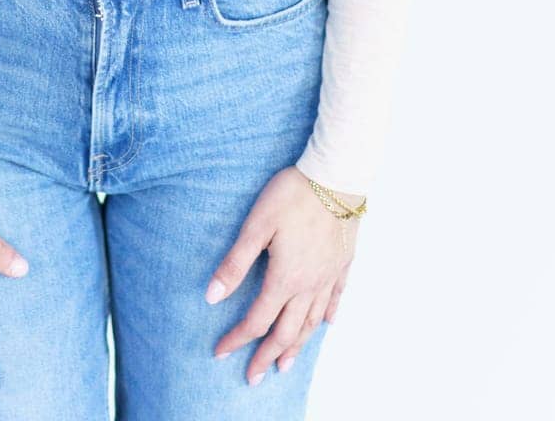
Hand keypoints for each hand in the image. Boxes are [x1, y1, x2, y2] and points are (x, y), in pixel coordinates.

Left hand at [205, 165, 361, 385]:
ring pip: (312, 322)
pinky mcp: (343, 263)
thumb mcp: (256, 226)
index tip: (220, 352)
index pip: (257, 320)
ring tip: (285, 365)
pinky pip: (336, 299)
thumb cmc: (291, 195)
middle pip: (287, 331)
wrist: (336, 176)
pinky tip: (326, 324)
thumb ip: (235, 263)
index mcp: (285, 278)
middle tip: (254, 377)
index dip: (237, 339)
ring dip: (297, 346)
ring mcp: (329, 276)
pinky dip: (328, 316)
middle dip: (267, 356)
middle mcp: (309, 285)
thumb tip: (212, 297)